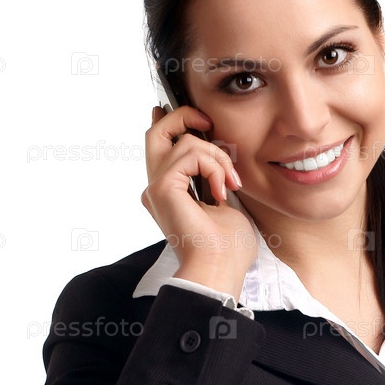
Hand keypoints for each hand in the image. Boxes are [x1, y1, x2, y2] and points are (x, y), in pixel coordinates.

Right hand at [141, 104, 258, 293]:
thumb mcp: (226, 202)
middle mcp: (157, 189)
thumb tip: (220, 158)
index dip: (175, 123)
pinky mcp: (162, 188)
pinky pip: (189, 154)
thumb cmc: (228, 247)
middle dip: (182, 116)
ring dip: (217, 157)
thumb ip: (217, 178)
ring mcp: (156, 188)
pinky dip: (214, 167)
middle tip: (207, 122)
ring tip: (230, 184)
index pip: (162, 147)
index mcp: (170, 194)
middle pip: (155, 133)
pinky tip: (222, 192)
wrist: (221, 268)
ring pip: (182, 141)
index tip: (203, 119)